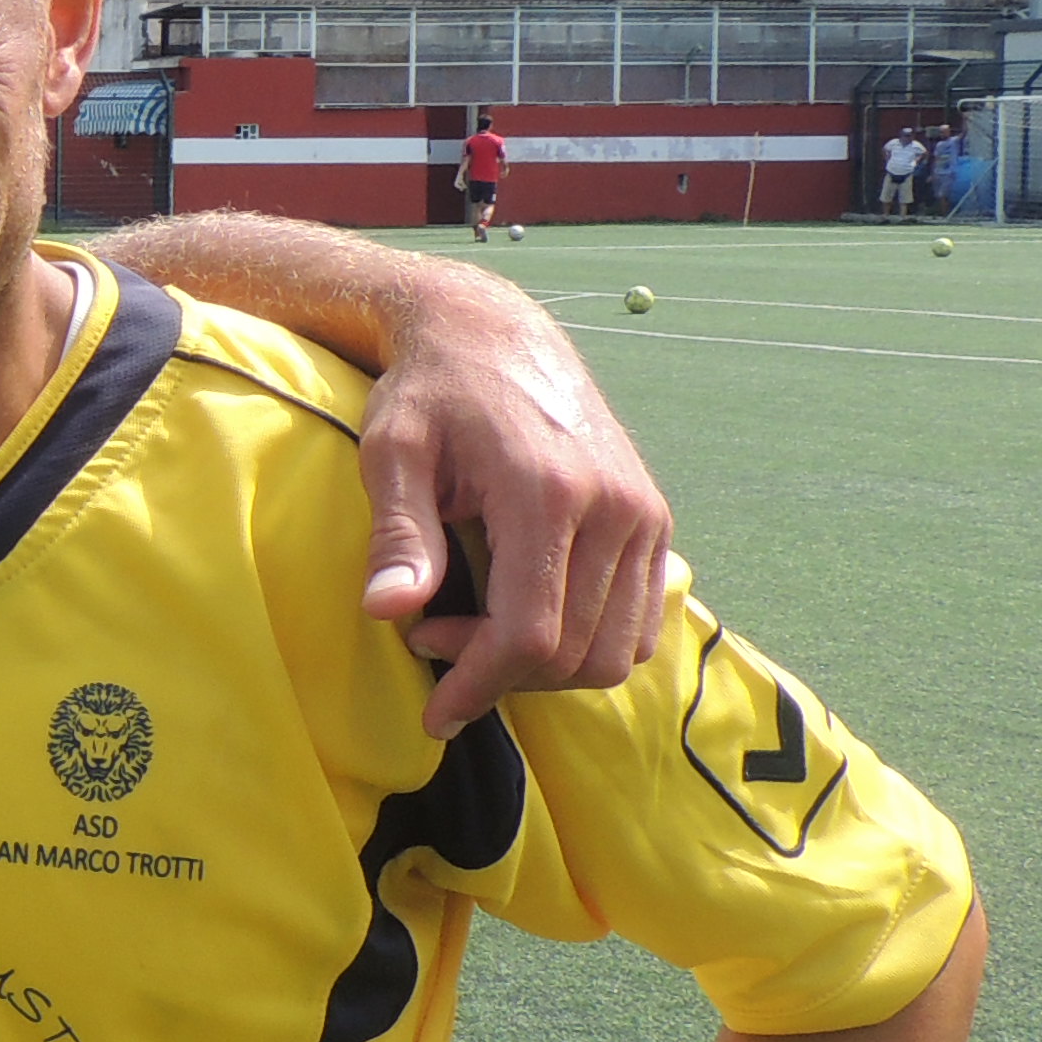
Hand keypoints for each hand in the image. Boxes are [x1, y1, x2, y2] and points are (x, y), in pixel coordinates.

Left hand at [350, 276, 668, 735]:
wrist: (492, 332)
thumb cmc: (428, 392)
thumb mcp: (391, 451)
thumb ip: (397, 533)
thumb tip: (388, 612)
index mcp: (548, 492)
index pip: (530, 635)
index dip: (479, 685)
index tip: (435, 709)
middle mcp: (614, 506)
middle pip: (576, 654)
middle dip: (501, 676)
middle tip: (433, 642)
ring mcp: (643, 514)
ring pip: (616, 650)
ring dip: (545, 669)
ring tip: (474, 631)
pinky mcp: (653, 519)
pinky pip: (637, 624)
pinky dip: (585, 645)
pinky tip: (524, 617)